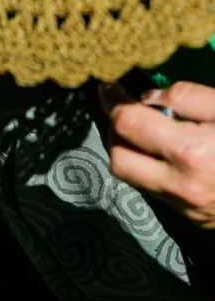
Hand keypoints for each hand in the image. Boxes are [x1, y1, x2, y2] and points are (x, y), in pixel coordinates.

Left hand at [101, 80, 214, 227]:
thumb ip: (190, 97)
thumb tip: (150, 97)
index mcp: (192, 151)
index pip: (129, 123)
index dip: (113, 100)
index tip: (109, 86)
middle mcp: (179, 183)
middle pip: (117, 156)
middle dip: (113, 129)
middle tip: (120, 106)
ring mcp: (182, 203)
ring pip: (128, 176)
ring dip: (124, 148)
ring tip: (138, 126)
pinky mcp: (187, 214)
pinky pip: (149, 187)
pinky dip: (144, 165)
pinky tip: (159, 148)